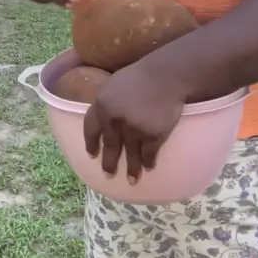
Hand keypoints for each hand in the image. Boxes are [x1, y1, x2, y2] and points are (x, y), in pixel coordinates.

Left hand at [83, 58, 186, 183]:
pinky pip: (148, 155)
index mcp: (102, 104)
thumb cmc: (141, 76)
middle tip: (108, 175)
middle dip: (109, 163)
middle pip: (110, 147)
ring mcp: (133, 129)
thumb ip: (106, 103)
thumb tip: (102, 120)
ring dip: (132, 170)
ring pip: (131, 155)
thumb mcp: (114, 84)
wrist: (167, 76)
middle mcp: (114, 120)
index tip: (92, 155)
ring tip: (132, 181)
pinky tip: (149, 167)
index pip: (90, 128)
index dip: (91, 143)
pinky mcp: (152, 136)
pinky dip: (148, 163)